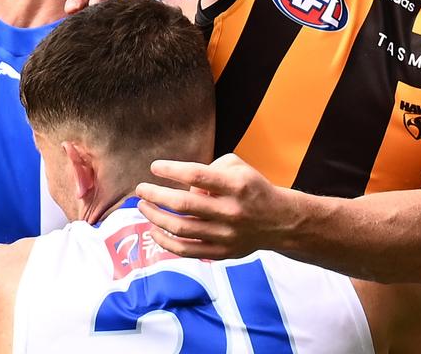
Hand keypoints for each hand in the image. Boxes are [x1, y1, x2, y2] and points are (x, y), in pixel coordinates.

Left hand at [134, 154, 288, 259]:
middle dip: (155, 195)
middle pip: (183, 204)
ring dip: (155, 216)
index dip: (171, 170)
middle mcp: (231, 212)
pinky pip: (186, 251)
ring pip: (180, 229)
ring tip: (143, 206)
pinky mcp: (222, 253)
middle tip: (140, 189)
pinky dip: (165, 242)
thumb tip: (182, 186)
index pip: (196, 176)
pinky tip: (154, 230)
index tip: (154, 167)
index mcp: (236, 186)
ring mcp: (226, 235)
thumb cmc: (251, 188)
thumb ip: (208, 169)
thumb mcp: (237, 167)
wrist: (279, 221)